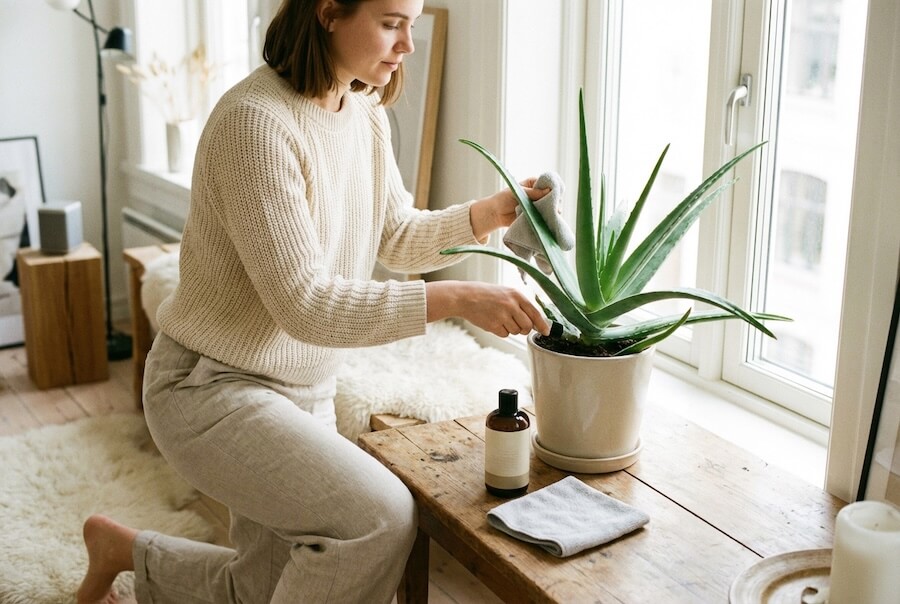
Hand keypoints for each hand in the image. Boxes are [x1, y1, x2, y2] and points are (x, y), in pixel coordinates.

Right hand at [426, 281, 550, 337]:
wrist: (464, 297)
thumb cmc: (485, 295)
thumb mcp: (505, 293)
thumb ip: (520, 305)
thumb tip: (534, 322)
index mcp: (516, 295)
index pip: (535, 313)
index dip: (542, 324)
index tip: (546, 332)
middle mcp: (511, 305)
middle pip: (527, 326)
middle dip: (524, 329)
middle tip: (514, 323)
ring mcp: (502, 315)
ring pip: (516, 331)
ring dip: (510, 329)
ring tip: (499, 317)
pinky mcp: (494, 325)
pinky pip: (504, 334)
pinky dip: (500, 331)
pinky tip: (492, 321)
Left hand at [469, 178, 548, 241]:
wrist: (495, 214)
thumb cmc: (503, 199)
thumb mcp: (517, 192)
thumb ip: (532, 192)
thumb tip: (549, 191)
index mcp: (533, 184)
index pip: (547, 184)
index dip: (553, 188)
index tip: (556, 194)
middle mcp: (537, 194)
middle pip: (551, 196)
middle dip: (554, 201)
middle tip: (556, 207)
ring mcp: (537, 205)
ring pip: (549, 207)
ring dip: (551, 211)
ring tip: (553, 215)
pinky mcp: (535, 216)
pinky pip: (544, 217)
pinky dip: (546, 219)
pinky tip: (550, 221)